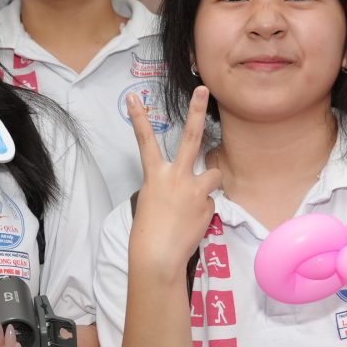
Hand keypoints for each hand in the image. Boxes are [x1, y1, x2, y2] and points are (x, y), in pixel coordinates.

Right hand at [126, 88, 222, 279]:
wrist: (158, 257)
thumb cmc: (147, 234)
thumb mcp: (151, 202)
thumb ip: (168, 186)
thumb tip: (189, 186)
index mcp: (155, 176)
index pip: (145, 141)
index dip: (138, 118)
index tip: (134, 98)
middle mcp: (176, 177)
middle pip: (191, 138)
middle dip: (196, 111)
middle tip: (202, 90)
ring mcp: (195, 190)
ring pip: (213, 175)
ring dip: (208, 184)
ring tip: (195, 202)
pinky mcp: (208, 206)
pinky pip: (210, 202)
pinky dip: (204, 211)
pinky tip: (192, 223)